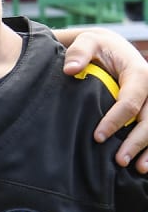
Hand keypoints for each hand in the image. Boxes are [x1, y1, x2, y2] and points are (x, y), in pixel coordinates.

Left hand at [63, 29, 147, 169]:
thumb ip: (78, 53)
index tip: (98, 137)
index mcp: (139, 73)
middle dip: (135, 141)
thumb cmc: (98, 47)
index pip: (130, 101)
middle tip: (119, 160)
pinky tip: (145, 165)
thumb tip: (70, 70)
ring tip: (137, 168)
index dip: (115, 120)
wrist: (112, 49)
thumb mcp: (87, 42)